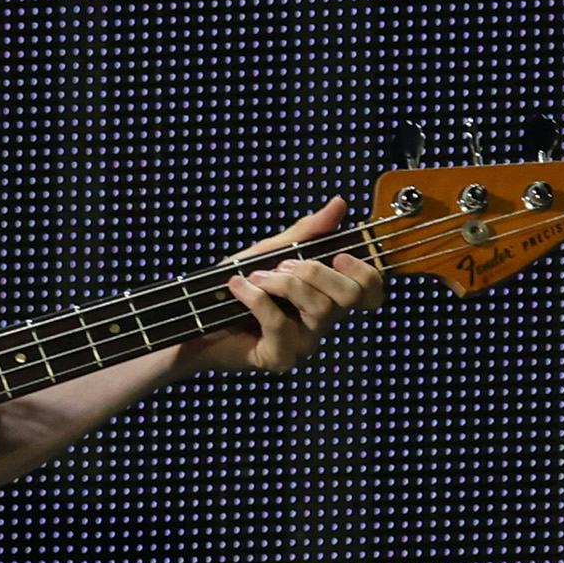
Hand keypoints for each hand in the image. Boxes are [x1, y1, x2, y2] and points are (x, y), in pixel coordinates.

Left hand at [179, 199, 380, 376]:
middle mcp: (321, 322)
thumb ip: (305, 233)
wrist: (192, 318)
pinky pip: (281, 324)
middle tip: (281, 266)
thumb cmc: (233, 287)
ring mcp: (303, 343)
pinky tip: (237, 288)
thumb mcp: (269, 252)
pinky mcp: (280, 358)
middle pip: (351, 296)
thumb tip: (339, 203)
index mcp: (326, 297)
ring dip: (281, 283)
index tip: (337, 254)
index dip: (364, 271)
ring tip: (253, 277)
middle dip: (315, 271)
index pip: (371, 291)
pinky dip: (255, 298)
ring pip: (319, 308)